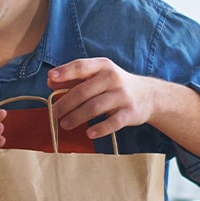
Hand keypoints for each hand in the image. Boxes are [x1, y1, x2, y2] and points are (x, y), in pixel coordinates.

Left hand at [48, 57, 168, 138]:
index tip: (51, 78)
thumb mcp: (97, 76)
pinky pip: (112, 122)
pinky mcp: (130, 112)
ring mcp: (122, 95)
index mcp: (103, 66)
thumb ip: (74, 78)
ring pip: (94, 107)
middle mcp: (113, 78)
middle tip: (54, 113)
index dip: (65, 72)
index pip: (81, 66)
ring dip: (77, 117)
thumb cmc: (115, 85)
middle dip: (66, 104)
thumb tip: (50, 81)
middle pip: (84, 91)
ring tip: (65, 124)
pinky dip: (99, 129)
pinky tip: (89, 133)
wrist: (149, 95)